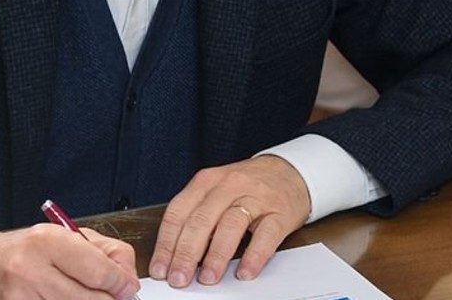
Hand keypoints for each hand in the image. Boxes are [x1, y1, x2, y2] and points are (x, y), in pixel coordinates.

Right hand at [0, 221, 139, 299]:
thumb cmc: (22, 250)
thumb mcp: (62, 237)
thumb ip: (102, 252)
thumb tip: (129, 279)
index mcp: (47, 242)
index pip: (99, 270)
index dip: (121, 283)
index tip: (128, 288)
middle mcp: (31, 270)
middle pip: (91, 298)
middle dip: (108, 299)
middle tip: (112, 296)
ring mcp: (21, 298)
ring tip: (81, 294)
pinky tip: (62, 299)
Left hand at [149, 155, 310, 287]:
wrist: (290, 172)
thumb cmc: (248, 186)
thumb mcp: (216, 191)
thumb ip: (196, 215)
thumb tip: (173, 254)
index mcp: (207, 181)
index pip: (178, 213)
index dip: (166, 243)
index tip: (160, 268)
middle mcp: (229, 186)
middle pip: (201, 220)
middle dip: (186, 254)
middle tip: (179, 279)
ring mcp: (256, 198)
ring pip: (230, 225)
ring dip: (216, 255)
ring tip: (208, 278)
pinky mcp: (280, 212)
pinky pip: (266, 234)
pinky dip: (254, 255)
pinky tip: (244, 271)